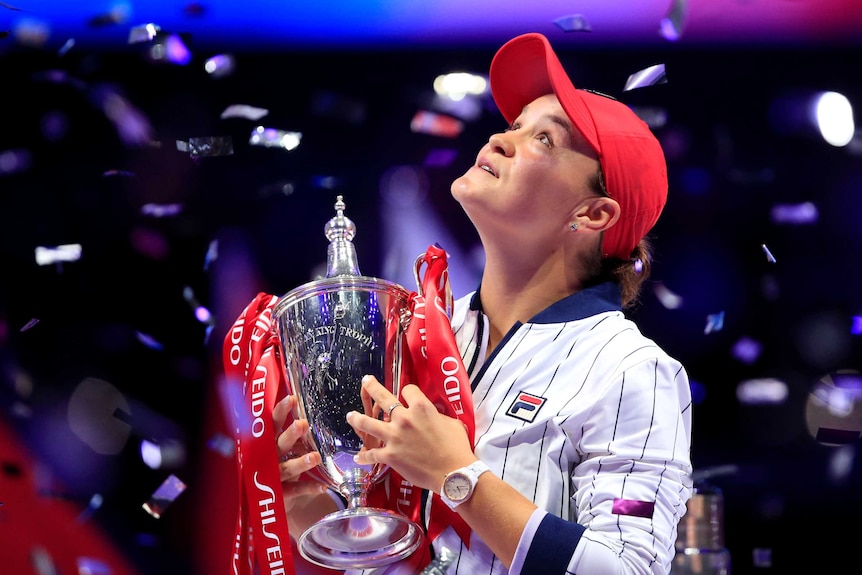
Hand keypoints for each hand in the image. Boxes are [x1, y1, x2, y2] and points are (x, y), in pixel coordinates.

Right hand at [273, 395, 333, 531]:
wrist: (271, 497)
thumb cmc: (278, 464)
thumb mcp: (281, 447)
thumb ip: (289, 432)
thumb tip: (302, 408)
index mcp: (269, 443)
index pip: (272, 425)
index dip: (281, 412)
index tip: (292, 399)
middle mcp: (269, 459)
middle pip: (279, 445)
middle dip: (290, 435)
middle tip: (301, 424)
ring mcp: (274, 477)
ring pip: (287, 469)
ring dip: (301, 463)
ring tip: (315, 457)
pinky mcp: (281, 495)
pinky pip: (296, 491)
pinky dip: (308, 488)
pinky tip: (322, 486)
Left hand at [348, 375, 475, 492]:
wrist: (453, 473)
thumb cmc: (457, 447)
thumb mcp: (453, 423)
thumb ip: (439, 416)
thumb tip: (436, 415)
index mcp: (421, 407)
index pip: (408, 390)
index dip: (407, 392)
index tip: (405, 395)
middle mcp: (404, 418)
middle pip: (382, 398)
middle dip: (372, 387)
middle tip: (365, 381)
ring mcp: (394, 437)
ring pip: (368, 423)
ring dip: (357, 419)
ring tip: (350, 415)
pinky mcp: (390, 455)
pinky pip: (371, 454)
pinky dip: (363, 456)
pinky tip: (358, 457)